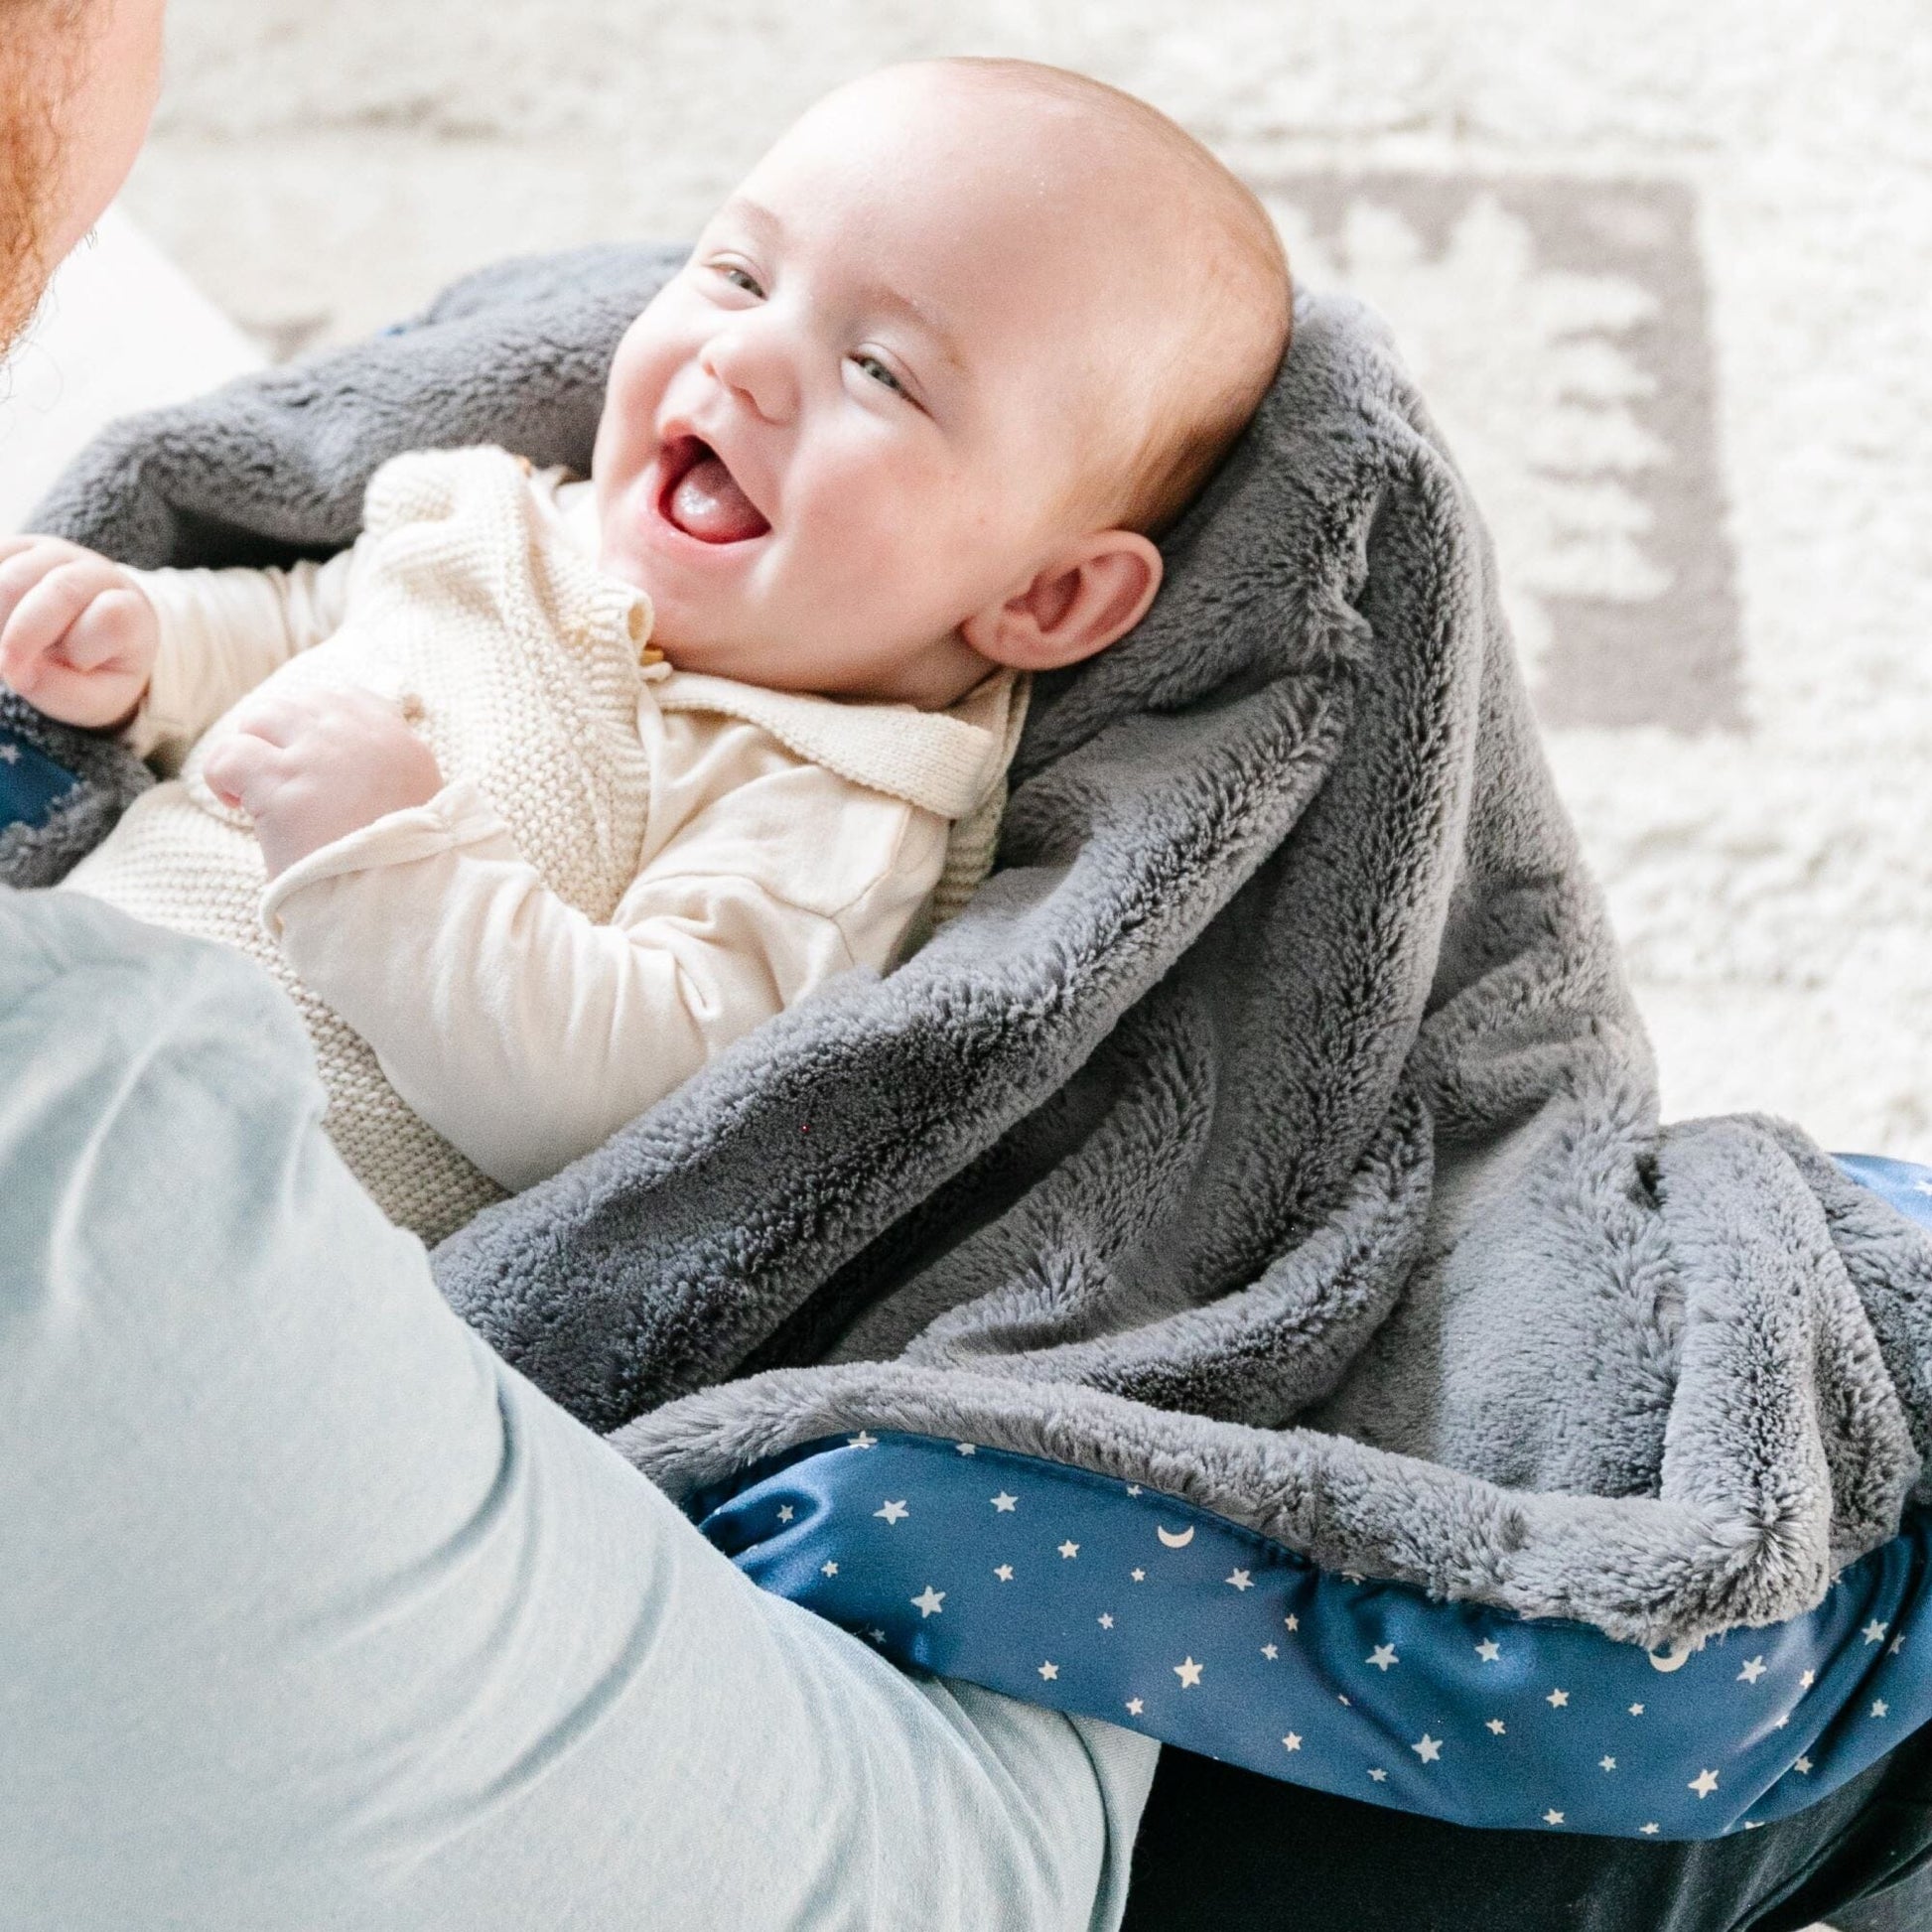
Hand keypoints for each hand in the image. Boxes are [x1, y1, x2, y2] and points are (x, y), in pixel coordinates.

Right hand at [0, 535, 159, 730]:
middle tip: (2, 667)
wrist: (89, 636)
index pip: (111, 618)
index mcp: (131, 611)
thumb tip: (17, 672)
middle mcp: (98, 574)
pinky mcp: (20, 547)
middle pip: (62, 590)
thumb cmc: (96, 671)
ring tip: (2, 648)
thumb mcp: (95, 698)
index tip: (41, 675)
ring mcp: (57, 554)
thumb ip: (63, 691)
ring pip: (17, 573)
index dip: (74, 647)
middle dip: (23, 633)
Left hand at [202, 684, 443, 878]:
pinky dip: (223, 776)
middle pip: (298, 702)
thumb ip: (391, 770)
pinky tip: (235, 804)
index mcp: (398, 742)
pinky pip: (230, 756)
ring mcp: (317, 757)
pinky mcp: (280, 786)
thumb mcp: (419, 802)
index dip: (314, 720)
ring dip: (252, 749)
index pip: (345, 697)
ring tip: (254, 788)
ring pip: (261, 717)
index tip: (307, 752)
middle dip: (278, 734)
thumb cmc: (403, 865)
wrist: (395, 900)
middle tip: (277, 775)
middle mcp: (359, 738)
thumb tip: (354, 761)